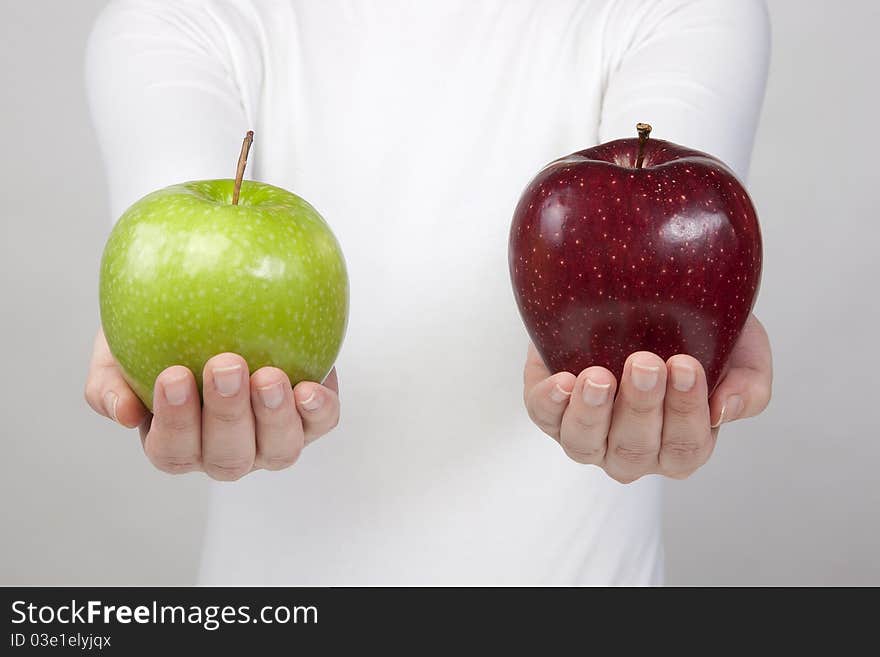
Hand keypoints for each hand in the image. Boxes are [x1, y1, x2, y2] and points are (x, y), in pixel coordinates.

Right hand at [84, 328, 339, 479]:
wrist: (218, 305)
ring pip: (278, 450)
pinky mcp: (311, 417)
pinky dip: (318, 411)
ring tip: (268, 376)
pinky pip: (321, 423)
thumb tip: (123, 412)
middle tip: (224, 365)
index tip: (173, 373)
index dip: (175, 420)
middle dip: (226, 414)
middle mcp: (227, 452)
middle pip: (228, 457)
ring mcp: (271, 440)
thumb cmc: (161, 335)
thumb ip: (108, 382)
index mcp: (178, 444)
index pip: (173, 450)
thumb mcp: (119, 349)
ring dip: (273, 417)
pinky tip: (310, 387)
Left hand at [523, 314, 771, 482]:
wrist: (650, 294)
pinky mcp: (550, 407)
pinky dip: (550, 403)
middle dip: (640, 407)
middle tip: (646, 362)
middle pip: (634, 449)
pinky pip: (543, 416)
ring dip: (593, 412)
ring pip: (584, 444)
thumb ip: (748, 386)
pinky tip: (562, 380)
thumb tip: (722, 412)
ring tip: (599, 376)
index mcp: (680, 445)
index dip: (685, 413)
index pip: (685, 447)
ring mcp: (588, 433)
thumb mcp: (742, 351)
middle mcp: (631, 450)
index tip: (685, 364)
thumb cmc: (699, 332)